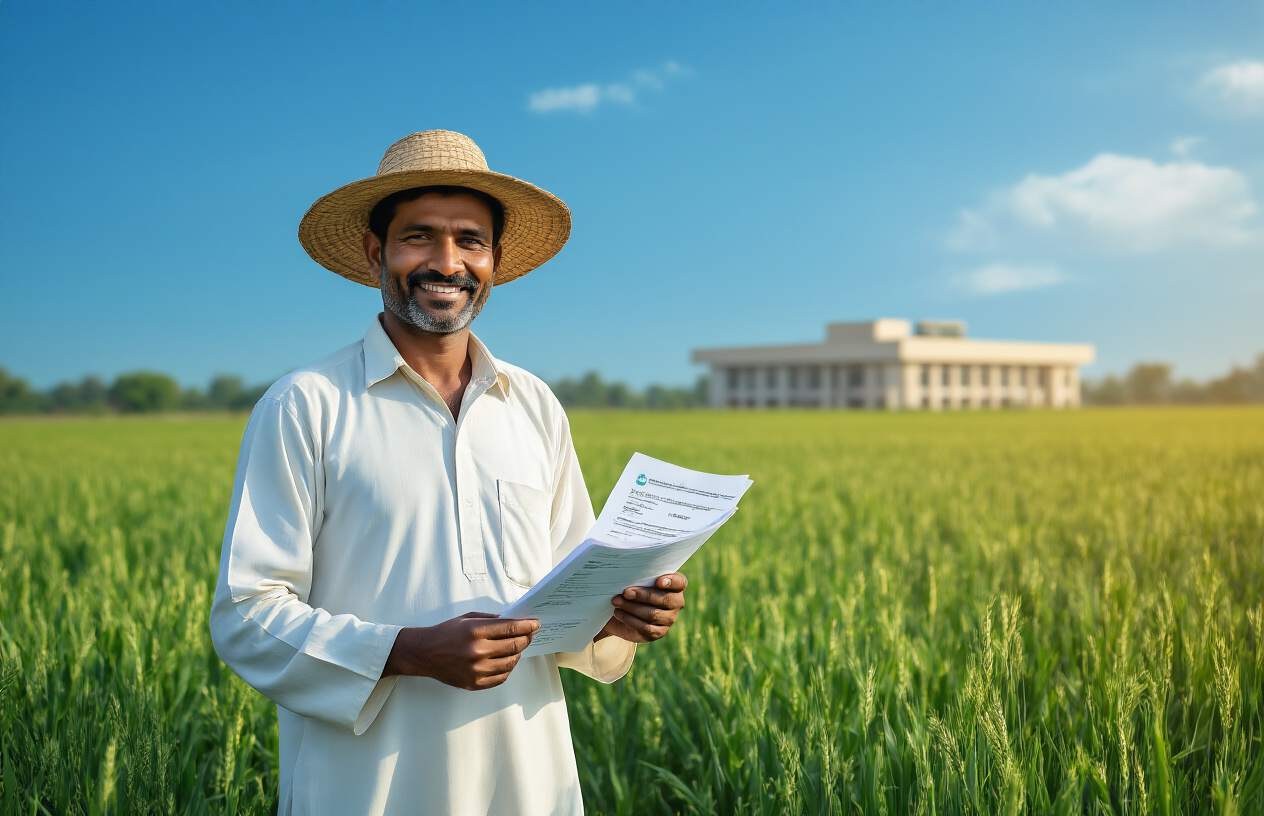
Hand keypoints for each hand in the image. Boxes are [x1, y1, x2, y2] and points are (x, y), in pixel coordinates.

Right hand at [384, 612, 538, 690]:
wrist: (424, 653)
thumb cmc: (446, 632)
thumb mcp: (468, 618)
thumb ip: (491, 619)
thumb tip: (514, 621)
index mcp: (475, 632)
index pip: (511, 628)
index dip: (528, 626)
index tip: (536, 624)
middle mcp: (477, 652)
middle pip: (514, 645)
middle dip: (526, 638)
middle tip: (530, 634)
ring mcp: (476, 670)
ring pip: (510, 663)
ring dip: (518, 653)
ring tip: (517, 647)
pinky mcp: (474, 683)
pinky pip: (501, 678)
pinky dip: (508, 669)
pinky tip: (506, 660)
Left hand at [596, 573, 687, 643]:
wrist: (623, 612)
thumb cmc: (633, 589)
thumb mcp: (637, 580)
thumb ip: (639, 577)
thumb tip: (628, 577)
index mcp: (676, 586)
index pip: (680, 582)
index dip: (671, 582)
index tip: (658, 581)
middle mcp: (676, 602)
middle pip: (665, 599)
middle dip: (643, 595)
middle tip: (626, 592)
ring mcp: (670, 619)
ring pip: (653, 614)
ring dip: (632, 608)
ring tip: (617, 602)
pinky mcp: (659, 632)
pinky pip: (646, 628)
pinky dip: (630, 620)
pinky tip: (618, 613)